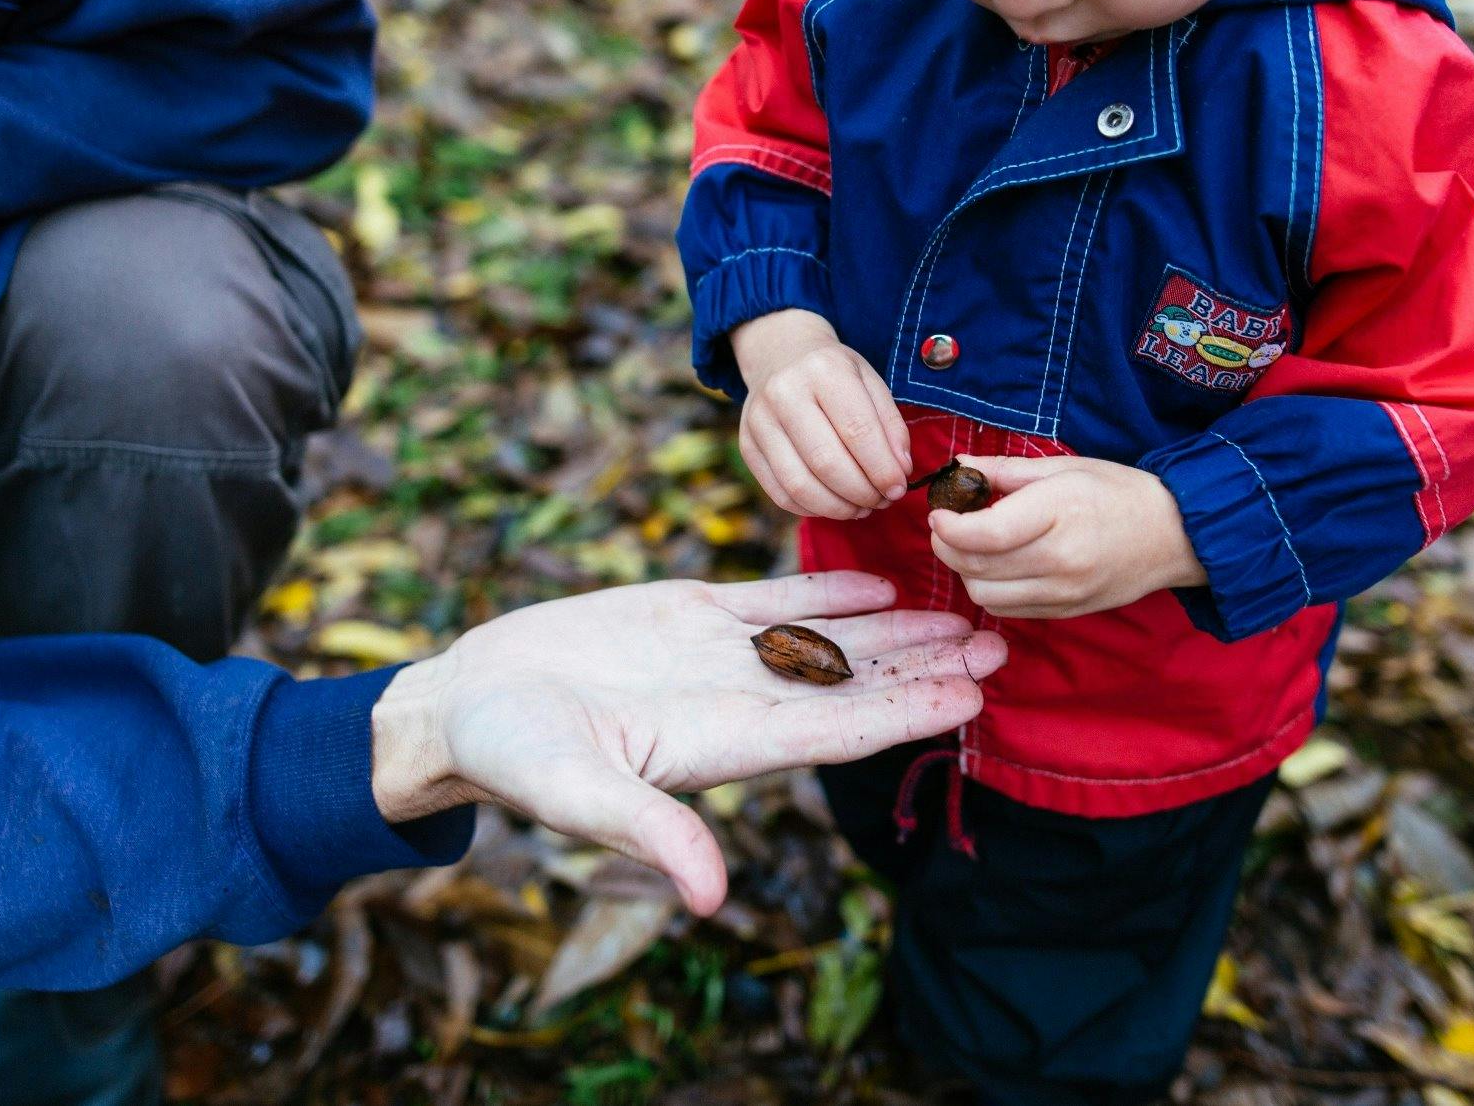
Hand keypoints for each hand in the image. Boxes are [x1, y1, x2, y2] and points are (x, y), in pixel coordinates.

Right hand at [369, 571, 1004, 912]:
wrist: (467, 701)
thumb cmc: (511, 754)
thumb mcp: (574, 792)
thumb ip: (647, 833)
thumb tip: (712, 895)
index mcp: (722, 745)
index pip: (835, 731)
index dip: (905, 713)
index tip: (971, 699)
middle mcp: (736, 700)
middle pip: (854, 686)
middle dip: (926, 669)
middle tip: (1006, 647)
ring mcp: (717, 655)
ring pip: (828, 639)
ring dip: (896, 629)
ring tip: (963, 616)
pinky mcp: (687, 613)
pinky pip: (774, 598)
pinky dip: (827, 588)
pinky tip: (878, 580)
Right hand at [730, 309, 910, 519]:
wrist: (780, 354)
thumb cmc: (834, 373)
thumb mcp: (870, 382)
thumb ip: (891, 427)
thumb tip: (899, 473)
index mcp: (823, 370)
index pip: (857, 430)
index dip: (882, 469)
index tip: (897, 488)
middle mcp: (784, 393)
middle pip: (826, 462)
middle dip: (861, 492)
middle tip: (881, 501)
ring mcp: (759, 421)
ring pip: (800, 485)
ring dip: (838, 507)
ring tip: (860, 507)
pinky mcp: (747, 446)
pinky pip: (780, 493)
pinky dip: (813, 508)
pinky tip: (833, 503)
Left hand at [930, 455, 1203, 618]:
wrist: (1174, 535)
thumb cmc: (1119, 492)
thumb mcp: (1065, 467)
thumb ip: (1006, 471)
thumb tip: (959, 469)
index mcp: (1060, 513)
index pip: (986, 534)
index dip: (949, 527)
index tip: (939, 513)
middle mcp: (1061, 560)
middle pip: (976, 569)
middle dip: (947, 547)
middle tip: (948, 526)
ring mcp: (1064, 593)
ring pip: (985, 596)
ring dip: (966, 573)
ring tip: (974, 547)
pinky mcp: (1066, 613)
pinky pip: (1007, 611)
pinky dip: (990, 591)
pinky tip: (998, 567)